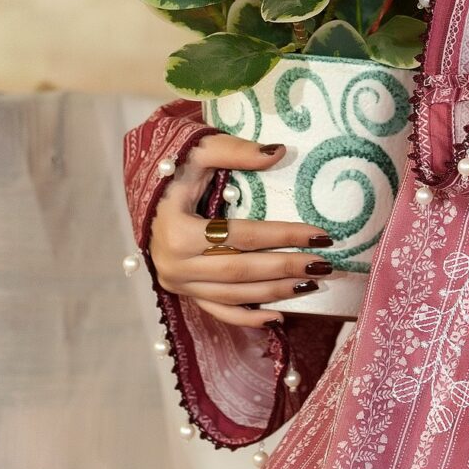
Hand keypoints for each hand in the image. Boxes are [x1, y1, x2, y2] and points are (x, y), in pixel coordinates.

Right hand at [150, 134, 335, 328]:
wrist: (144, 190)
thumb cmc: (173, 167)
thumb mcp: (200, 150)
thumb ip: (236, 151)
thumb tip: (278, 153)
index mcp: (178, 231)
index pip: (243, 237)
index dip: (283, 235)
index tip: (319, 234)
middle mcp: (175, 265)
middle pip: (241, 270)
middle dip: (286, 268)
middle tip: (324, 264)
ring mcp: (177, 283)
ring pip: (232, 295)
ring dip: (274, 292)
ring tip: (311, 284)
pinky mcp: (181, 291)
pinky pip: (216, 310)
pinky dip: (246, 317)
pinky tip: (277, 317)